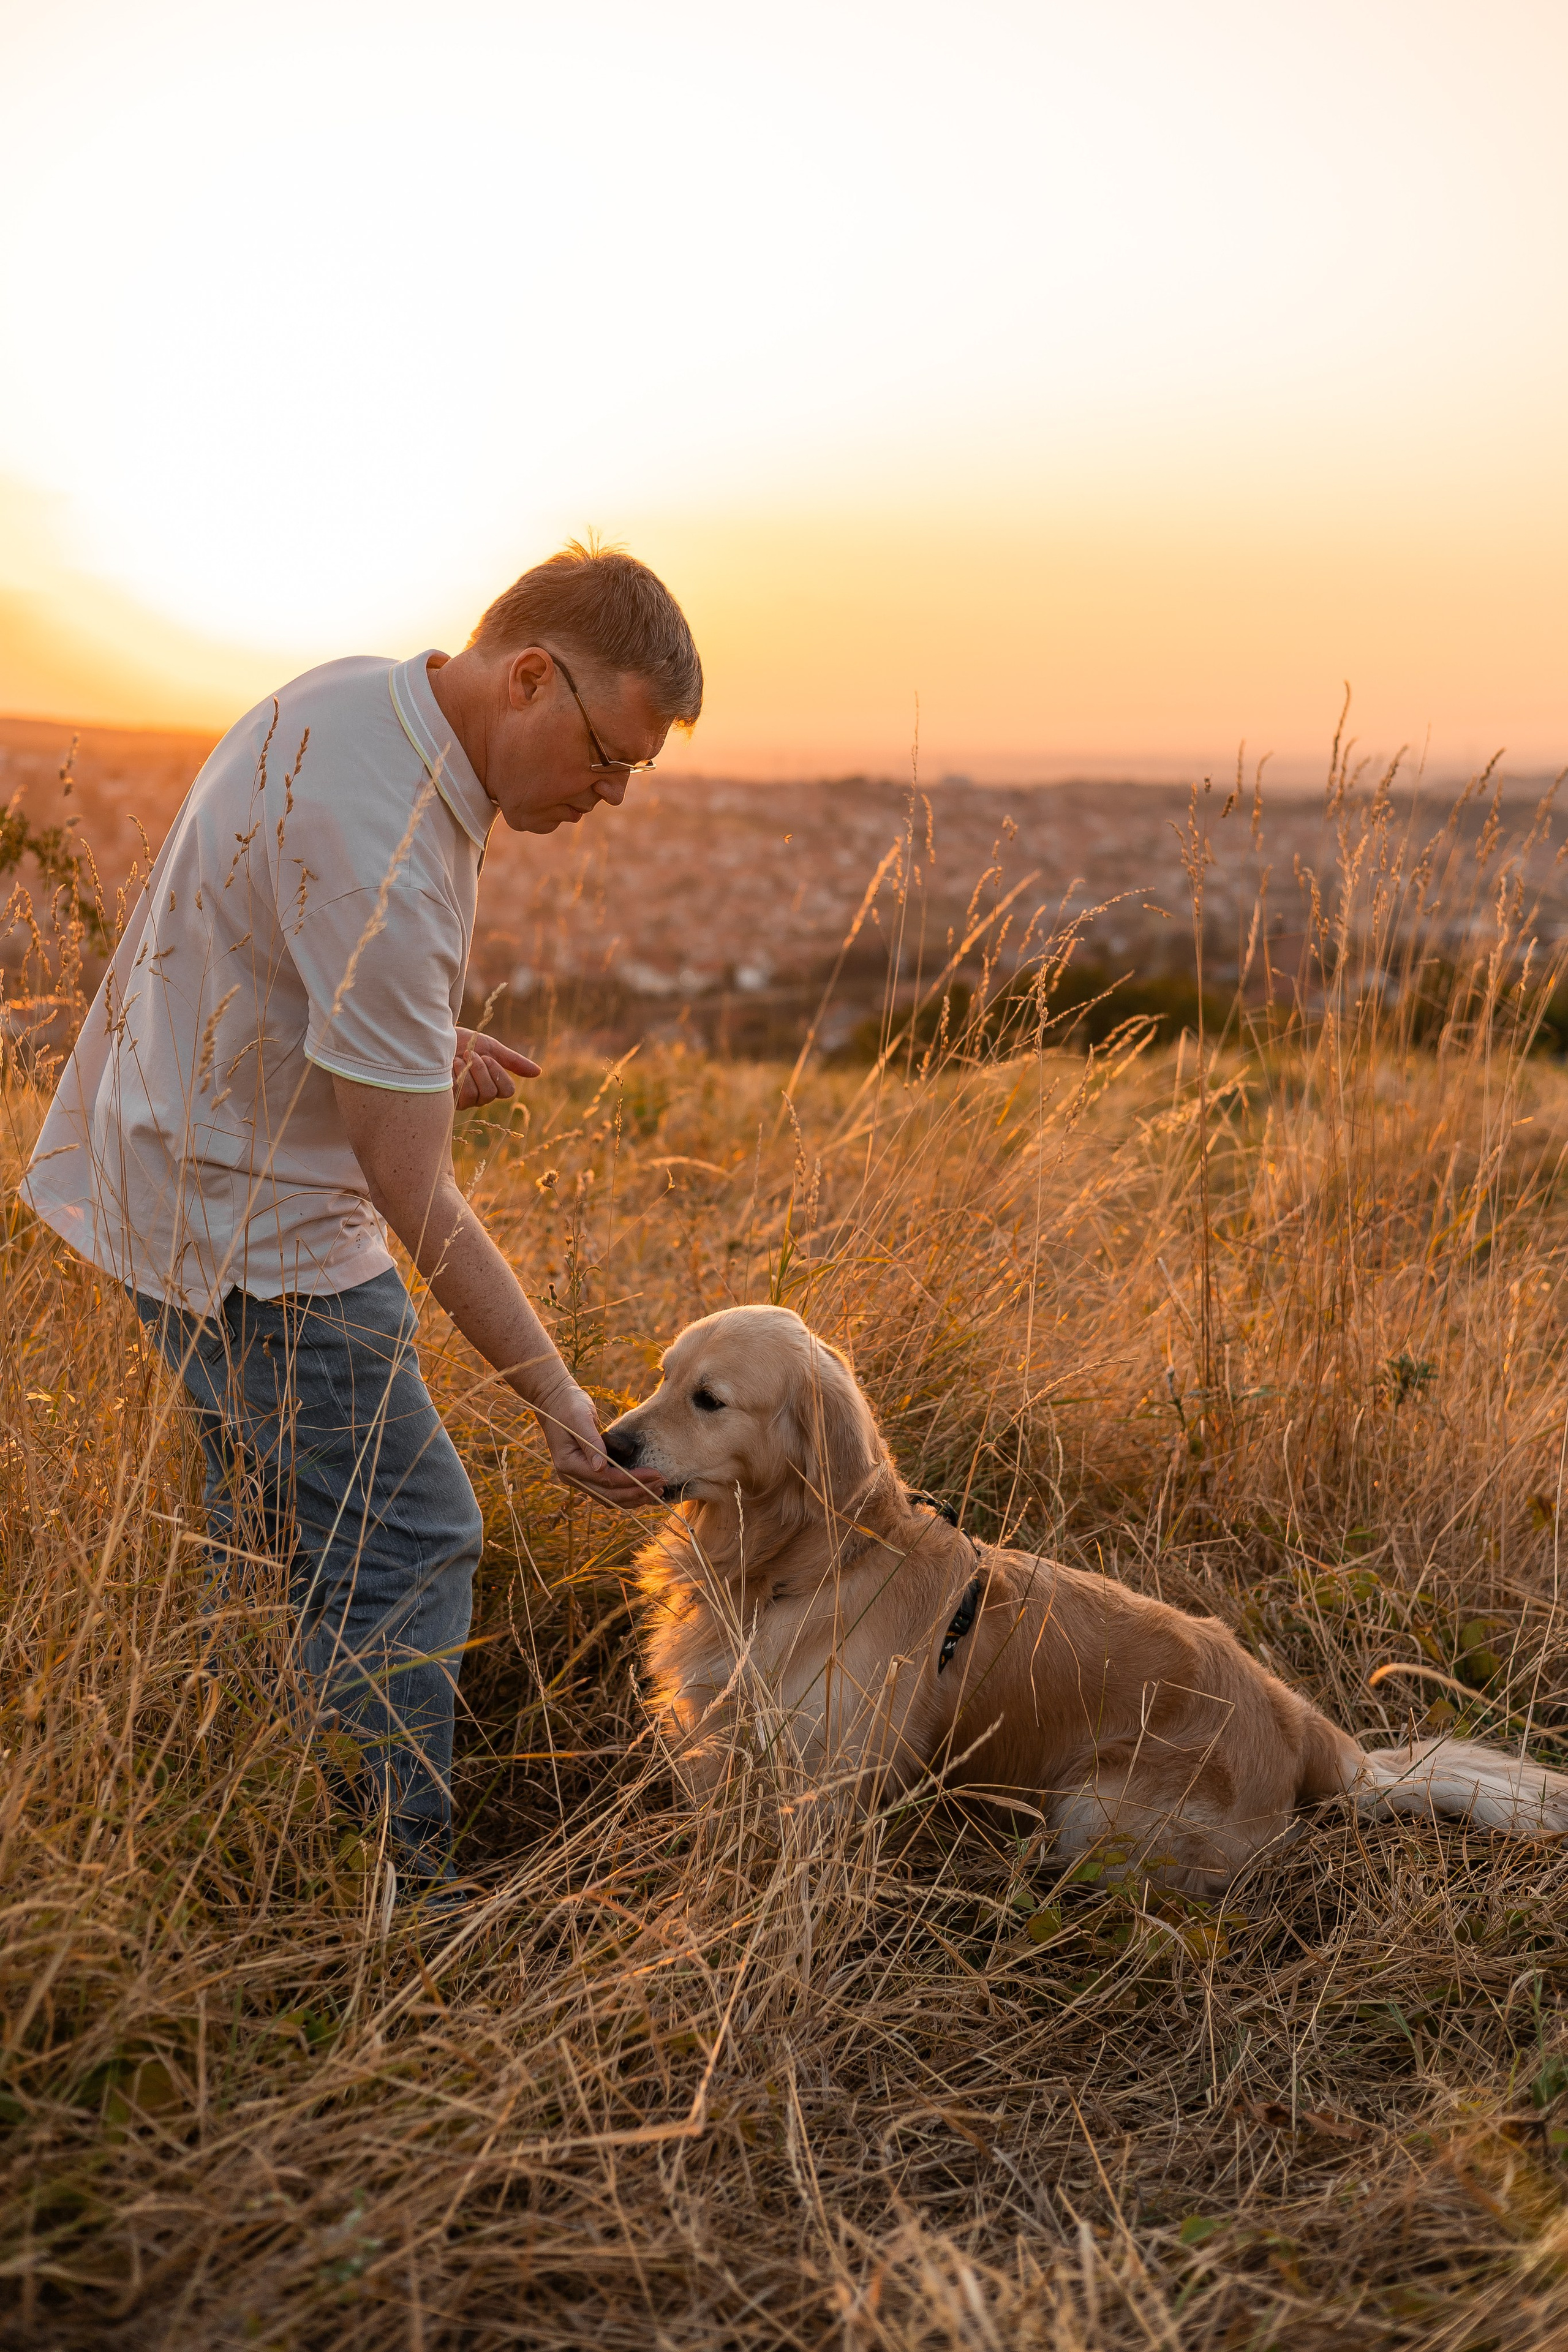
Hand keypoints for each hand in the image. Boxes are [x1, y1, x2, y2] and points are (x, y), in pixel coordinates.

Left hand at [453, 1030, 539, 1110]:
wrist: (437, 1036)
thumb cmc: (463, 1042)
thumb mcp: (491, 1048)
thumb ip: (513, 1061)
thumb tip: (539, 1072)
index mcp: (492, 1084)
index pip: (507, 1090)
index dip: (498, 1073)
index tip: (487, 1056)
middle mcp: (479, 1097)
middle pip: (491, 1093)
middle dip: (481, 1069)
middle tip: (470, 1054)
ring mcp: (463, 1101)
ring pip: (476, 1096)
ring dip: (468, 1072)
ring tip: (458, 1059)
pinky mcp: (447, 1101)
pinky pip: (461, 1094)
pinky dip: (457, 1076)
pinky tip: (449, 1066)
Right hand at [534, 1382, 664, 1509]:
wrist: (554, 1402)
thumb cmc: (569, 1405)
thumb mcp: (579, 1418)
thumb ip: (590, 1442)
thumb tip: (600, 1467)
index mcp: (568, 1464)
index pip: (606, 1479)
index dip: (632, 1479)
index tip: (655, 1474)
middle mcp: (572, 1476)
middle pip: (609, 1495)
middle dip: (637, 1492)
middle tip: (661, 1485)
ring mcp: (578, 1478)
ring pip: (609, 1497)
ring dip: (634, 1496)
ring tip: (657, 1490)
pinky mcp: (585, 1474)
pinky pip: (607, 1490)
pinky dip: (626, 1492)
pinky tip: (643, 1488)